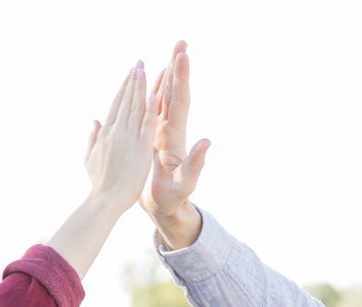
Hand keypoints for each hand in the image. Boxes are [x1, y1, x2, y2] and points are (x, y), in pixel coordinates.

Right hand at [84, 61, 162, 207]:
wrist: (105, 202)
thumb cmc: (99, 184)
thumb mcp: (90, 158)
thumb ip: (93, 138)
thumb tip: (93, 121)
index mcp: (106, 134)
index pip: (116, 105)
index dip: (123, 88)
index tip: (128, 73)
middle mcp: (116, 132)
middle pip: (125, 101)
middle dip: (132, 81)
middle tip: (138, 62)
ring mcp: (127, 139)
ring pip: (134, 108)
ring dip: (139, 87)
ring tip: (143, 69)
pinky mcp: (139, 149)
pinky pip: (145, 125)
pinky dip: (148, 109)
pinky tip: (153, 93)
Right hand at [143, 40, 209, 246]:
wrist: (166, 209)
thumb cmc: (173, 200)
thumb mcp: (184, 185)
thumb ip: (195, 165)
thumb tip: (207, 142)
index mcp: (175, 137)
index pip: (180, 102)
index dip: (181, 79)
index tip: (182, 56)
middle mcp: (171, 130)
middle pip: (175, 93)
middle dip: (177, 68)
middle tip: (181, 42)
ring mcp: (163, 133)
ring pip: (165, 98)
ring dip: (168, 76)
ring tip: (171, 53)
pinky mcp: (155, 138)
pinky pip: (155, 110)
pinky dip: (155, 93)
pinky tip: (154, 82)